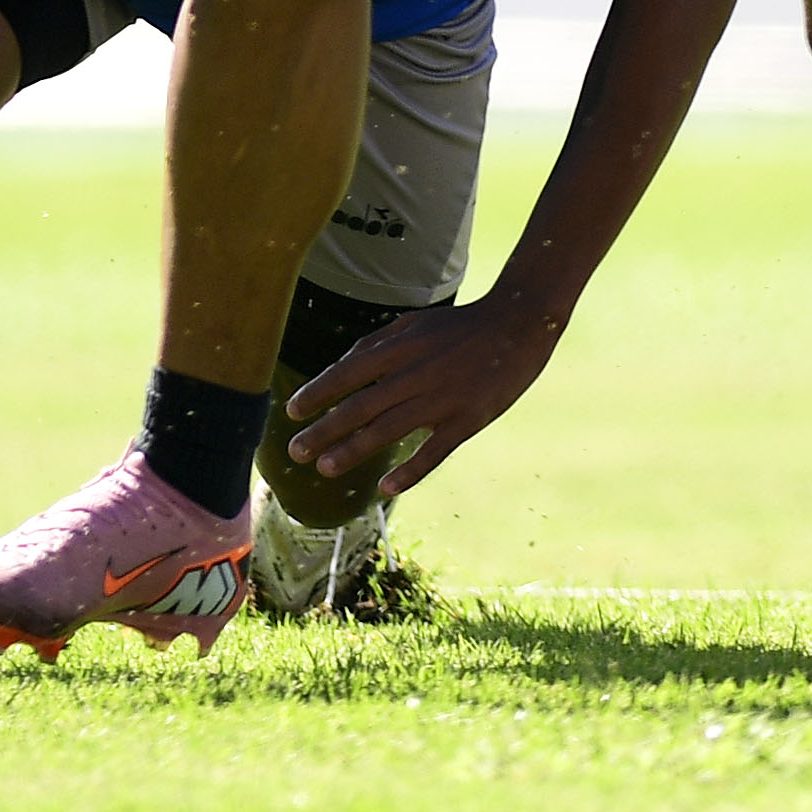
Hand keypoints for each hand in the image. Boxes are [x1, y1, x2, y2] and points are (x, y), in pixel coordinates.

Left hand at [279, 288, 564, 498]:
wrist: (519, 323)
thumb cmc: (462, 325)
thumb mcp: (415, 323)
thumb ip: (377, 343)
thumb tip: (341, 367)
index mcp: (401, 347)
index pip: (348, 373)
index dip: (318, 393)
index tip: (291, 412)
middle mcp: (416, 373)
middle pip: (361, 406)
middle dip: (324, 430)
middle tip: (295, 452)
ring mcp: (442, 397)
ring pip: (389, 429)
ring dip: (353, 450)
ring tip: (324, 469)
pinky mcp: (468, 419)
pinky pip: (435, 450)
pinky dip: (410, 470)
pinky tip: (386, 488)